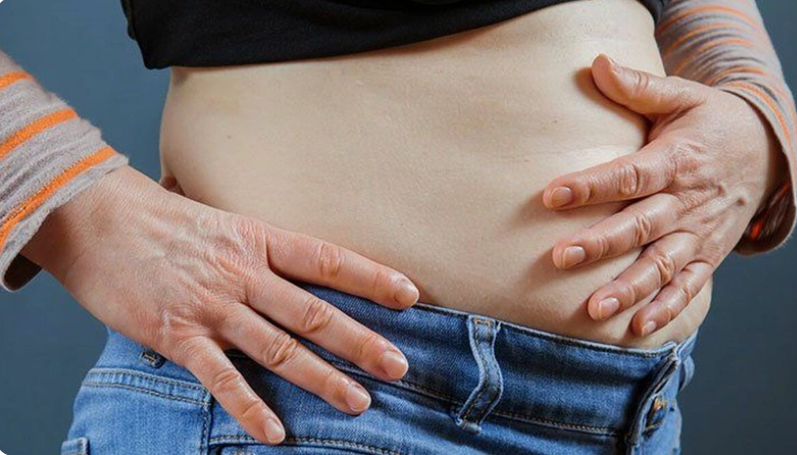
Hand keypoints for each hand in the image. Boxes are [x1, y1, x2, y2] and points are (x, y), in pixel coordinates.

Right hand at [22, 166, 419, 444]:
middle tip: (399, 365)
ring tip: (358, 402)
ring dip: (321, 378)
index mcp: (258, 239)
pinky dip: (248, 408)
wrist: (94, 217)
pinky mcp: (176, 335)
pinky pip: (220, 378)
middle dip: (361, 341)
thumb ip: (260, 246)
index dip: (371, 278)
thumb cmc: (159, 217)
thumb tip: (297, 263)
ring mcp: (212, 306)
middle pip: (313, 312)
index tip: (410, 296)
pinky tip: (274, 433)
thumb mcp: (221, 219)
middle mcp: (243, 274)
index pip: (327, 260)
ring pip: (278, 348)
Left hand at [542, 54, 785, 336]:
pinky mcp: (706, 254)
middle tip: (561, 256)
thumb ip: (639, 87)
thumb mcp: (683, 97)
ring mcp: (699, 232)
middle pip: (641, 225)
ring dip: (629, 287)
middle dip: (602, 243)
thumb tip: (596, 64)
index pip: (630, 175)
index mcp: (676, 160)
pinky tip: (637, 327)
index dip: (592, 185)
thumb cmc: (711, 123)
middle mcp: (687, 201)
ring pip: (662, 264)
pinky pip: (689, 286)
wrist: (765, 152)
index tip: (551, 194)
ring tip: (594, 307)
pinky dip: (666, 307)